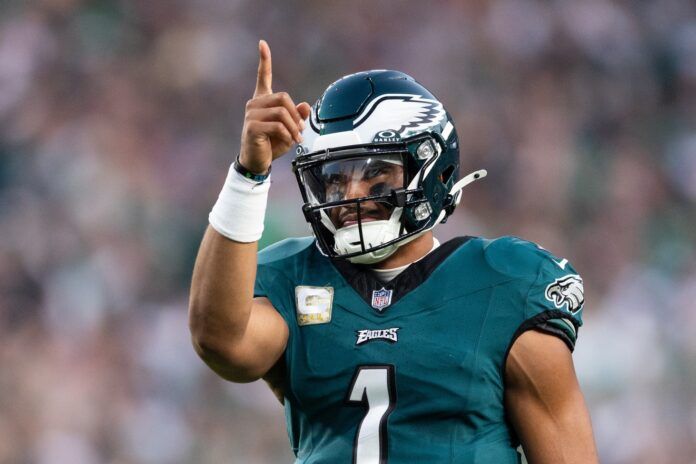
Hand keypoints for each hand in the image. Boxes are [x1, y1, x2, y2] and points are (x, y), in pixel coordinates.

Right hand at [239, 40, 311, 173]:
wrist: (257, 161)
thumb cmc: (272, 144)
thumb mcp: (289, 129)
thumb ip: (297, 116)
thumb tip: (306, 106)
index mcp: (262, 100)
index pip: (263, 76)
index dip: (264, 60)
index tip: (262, 43)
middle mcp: (255, 104)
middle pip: (284, 98)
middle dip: (296, 115)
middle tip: (301, 131)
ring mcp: (251, 114)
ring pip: (282, 112)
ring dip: (294, 127)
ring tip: (296, 138)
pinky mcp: (252, 127)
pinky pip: (277, 126)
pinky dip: (288, 134)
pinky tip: (288, 142)